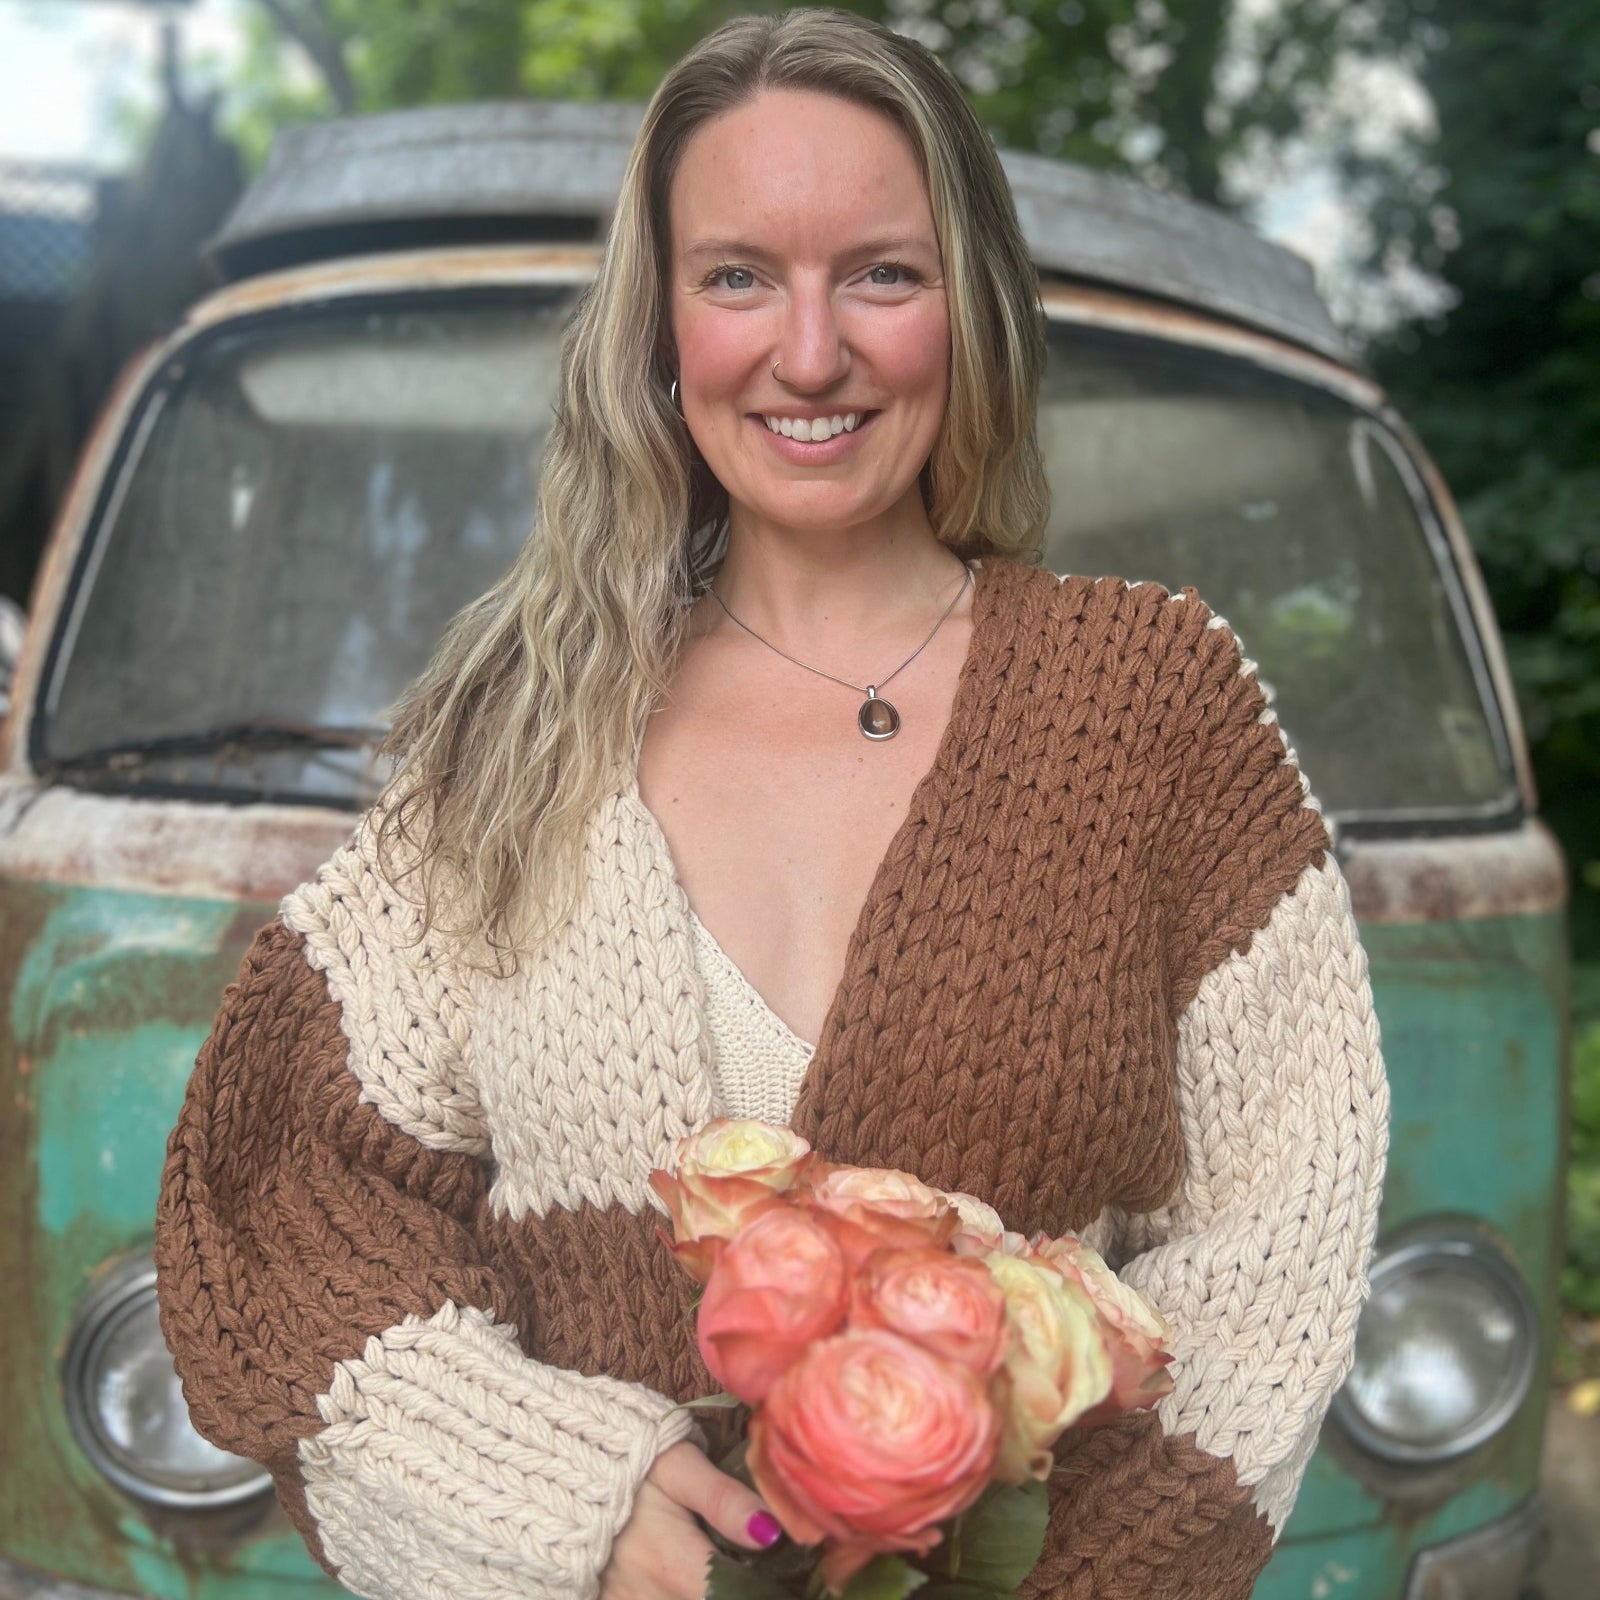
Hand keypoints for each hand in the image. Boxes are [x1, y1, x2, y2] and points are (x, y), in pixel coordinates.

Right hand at [599, 1441, 783, 1599]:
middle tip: (758, 1569)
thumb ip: (723, 1500)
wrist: (561, 1473)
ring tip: (724, 1568)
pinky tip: (689, 1581)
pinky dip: (680, 1595)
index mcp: (676, 1567)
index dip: (764, 1590)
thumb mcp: (678, 1466)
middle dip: (737, 1589)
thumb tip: (773, 1532)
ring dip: (707, 1593)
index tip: (782, 1576)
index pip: (736, 1599)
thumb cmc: (629, 1465)